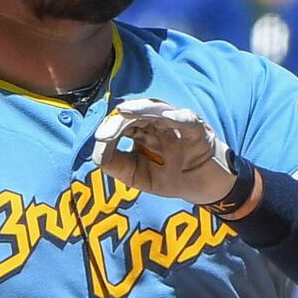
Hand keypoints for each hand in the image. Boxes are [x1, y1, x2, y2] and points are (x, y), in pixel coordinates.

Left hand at [90, 97, 236, 205]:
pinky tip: (167, 117)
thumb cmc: (168, 176)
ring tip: (126, 111)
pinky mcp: (196, 131)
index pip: (122, 123)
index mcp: (142, 131)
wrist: (200, 187)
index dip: (110, 129)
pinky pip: (188, 120)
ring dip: (143, 109)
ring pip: (158, 110)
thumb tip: (97, 155)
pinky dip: (178, 118)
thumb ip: (116, 165)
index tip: (100, 139)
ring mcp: (176, 125)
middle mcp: (157, 124)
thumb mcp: (136, 175)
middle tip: (106, 133)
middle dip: (120, 121)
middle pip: (136, 114)